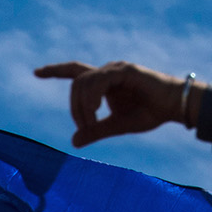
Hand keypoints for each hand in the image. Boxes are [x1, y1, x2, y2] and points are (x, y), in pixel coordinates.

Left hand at [34, 60, 186, 147]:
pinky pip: (99, 80)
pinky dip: (92, 97)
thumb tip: (73, 142)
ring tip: (92, 123)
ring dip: (82, 106)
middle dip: (74, 107)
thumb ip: (96, 131)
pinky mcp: (125, 71)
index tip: (36, 72)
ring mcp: (115, 69)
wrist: (174, 107)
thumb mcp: (118, 126)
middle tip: (85, 127)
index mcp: (104, 82)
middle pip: (76, 82)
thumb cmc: (150, 113)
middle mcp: (107, 71)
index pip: (74, 72)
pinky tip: (96, 110)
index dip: (55, 70)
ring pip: (84, 82)